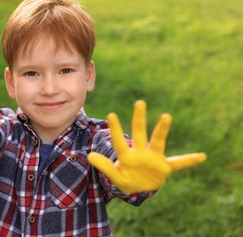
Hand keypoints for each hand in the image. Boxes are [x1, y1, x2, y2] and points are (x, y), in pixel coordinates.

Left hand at [87, 100, 206, 192]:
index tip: (111, 115)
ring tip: (166, 116)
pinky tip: (202, 156)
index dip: (116, 129)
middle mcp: (141, 152)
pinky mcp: (165, 166)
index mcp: (127, 155)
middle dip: (139, 119)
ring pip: (158, 141)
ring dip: (161, 129)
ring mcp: (154, 158)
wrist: (141, 188)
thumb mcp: (116, 176)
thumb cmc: (127, 179)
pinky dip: (190, 160)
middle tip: (139, 102)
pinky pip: (179, 163)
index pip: (119, 141)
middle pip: (139, 132)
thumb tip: (89, 155)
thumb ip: (105, 167)